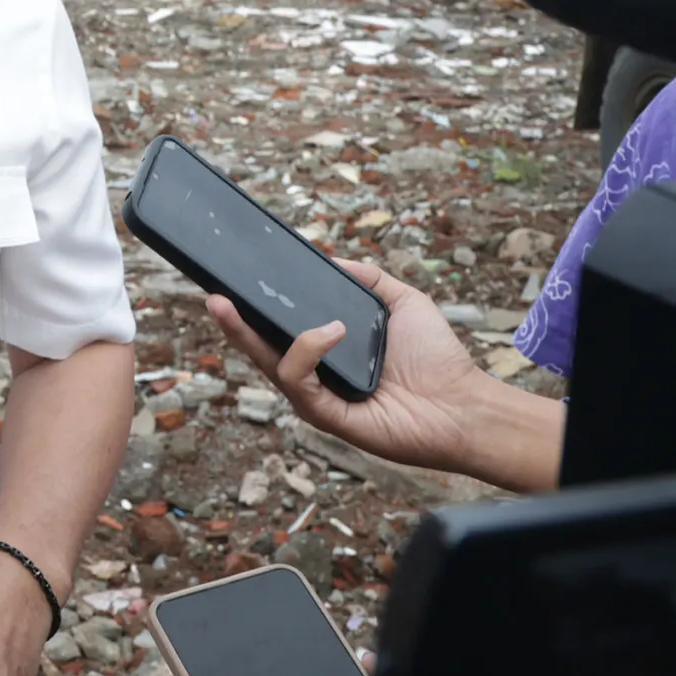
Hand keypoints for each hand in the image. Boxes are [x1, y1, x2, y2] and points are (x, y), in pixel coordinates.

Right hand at [205, 260, 486, 479]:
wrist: (464, 402)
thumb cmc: (438, 359)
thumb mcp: (403, 302)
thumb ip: (368, 278)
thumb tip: (331, 259)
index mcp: (328, 351)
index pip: (280, 328)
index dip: (255, 307)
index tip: (235, 281)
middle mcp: (316, 376)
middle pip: (260, 347)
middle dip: (231, 322)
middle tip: (211, 294)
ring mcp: (318, 397)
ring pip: (268, 364)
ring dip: (246, 335)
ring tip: (235, 304)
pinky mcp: (327, 416)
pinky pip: (297, 381)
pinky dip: (306, 350)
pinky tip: (330, 330)